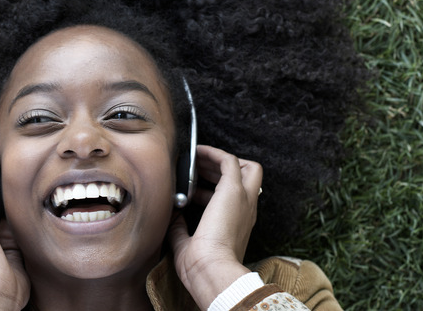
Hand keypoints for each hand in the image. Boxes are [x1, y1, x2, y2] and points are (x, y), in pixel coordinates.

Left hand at [168, 145, 262, 308]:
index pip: (235, 200)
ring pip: (245, 166)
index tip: (193, 192)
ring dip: (219, 160)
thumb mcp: (186, 245)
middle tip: (198, 171)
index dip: (212, 191)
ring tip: (197, 158)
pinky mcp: (233, 189)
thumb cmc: (201, 267)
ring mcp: (243, 199)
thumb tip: (173, 215)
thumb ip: (180, 229)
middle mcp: (246, 210)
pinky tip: (197, 151)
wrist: (212, 271)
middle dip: (222, 170)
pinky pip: (228, 160)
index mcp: (239, 226)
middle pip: (249, 178)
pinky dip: (213, 153)